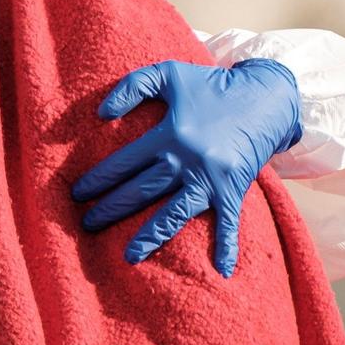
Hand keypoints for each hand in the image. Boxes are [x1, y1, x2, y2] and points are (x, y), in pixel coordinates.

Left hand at [72, 58, 302, 276]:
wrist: (266, 95)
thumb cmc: (211, 85)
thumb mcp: (168, 74)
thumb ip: (132, 87)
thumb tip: (100, 113)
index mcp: (170, 133)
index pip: (125, 162)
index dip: (99, 179)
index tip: (78, 194)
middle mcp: (188, 159)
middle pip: (142, 190)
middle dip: (112, 209)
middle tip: (86, 225)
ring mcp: (212, 177)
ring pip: (175, 212)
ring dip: (151, 236)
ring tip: (128, 256)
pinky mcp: (233, 188)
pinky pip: (228, 221)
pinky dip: (226, 246)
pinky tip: (221, 271)